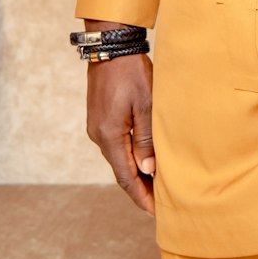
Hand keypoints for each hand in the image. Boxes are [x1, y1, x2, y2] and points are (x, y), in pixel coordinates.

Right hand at [84, 19, 155, 215]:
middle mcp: (98, 136)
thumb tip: (148, 171)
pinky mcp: (99, 119)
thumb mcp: (146, 105)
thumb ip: (147, 139)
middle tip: (161, 204)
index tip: (156, 213)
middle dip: (140, 189)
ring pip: (117, 159)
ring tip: (156, 185)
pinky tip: (142, 160)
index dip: (141, 197)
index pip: (126, 177)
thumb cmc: (132, 72)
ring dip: (135, 173)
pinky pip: (115, 146)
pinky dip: (128, 158)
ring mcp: (96, 127)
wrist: (110, 46)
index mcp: (109, 136)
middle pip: (120, 171)